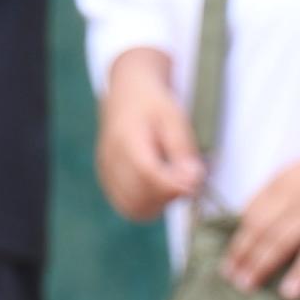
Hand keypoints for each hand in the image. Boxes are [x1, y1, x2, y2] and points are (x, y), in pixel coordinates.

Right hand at [92, 49, 205, 223]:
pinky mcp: (106, 178)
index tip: (195, 183)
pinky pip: (126, 205)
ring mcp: (105, 171)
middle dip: (168, 198)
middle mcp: (111, 158)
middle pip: (139, 198)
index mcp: (127, 139)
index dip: (174, 186)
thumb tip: (193, 180)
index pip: (149, 175)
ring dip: (157, 205)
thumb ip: (183, 150)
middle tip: (185, 183)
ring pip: (132, 208)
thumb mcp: (175, 118)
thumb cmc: (154, 103)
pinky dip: (145, 204)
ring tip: (171, 185)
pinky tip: (158, 187)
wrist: (127, 91)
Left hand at [217, 138, 299, 299]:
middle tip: (229, 278)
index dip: (237, 237)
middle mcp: (293, 198)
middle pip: (259, 230)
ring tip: (247, 286)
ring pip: (279, 243)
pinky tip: (288, 293)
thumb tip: (254, 216)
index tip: (228, 257)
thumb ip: (279, 192)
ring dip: (260, 266)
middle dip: (241, 255)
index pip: (250, 213)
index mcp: (281, 182)